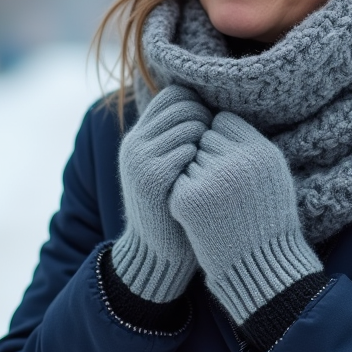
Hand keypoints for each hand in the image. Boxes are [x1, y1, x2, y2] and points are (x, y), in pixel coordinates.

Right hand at [112, 84, 210, 301]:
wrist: (157, 257)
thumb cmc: (176, 212)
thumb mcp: (172, 169)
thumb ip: (179, 140)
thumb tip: (210, 107)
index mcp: (140, 137)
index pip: (175, 93)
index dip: (200, 105)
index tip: (212, 130)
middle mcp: (135, 143)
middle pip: (184, 104)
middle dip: (208, 121)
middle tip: (216, 149)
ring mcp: (140, 159)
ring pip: (189, 125)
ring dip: (209, 143)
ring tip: (212, 166)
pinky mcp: (150, 177)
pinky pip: (188, 150)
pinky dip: (204, 162)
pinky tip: (206, 180)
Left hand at [170, 111, 321, 322]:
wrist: (259, 265)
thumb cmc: (267, 217)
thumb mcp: (273, 173)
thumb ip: (249, 143)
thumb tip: (218, 117)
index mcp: (260, 151)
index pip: (223, 121)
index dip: (223, 140)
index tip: (231, 163)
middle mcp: (236, 161)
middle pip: (203, 137)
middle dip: (208, 157)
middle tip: (224, 188)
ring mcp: (210, 179)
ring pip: (188, 159)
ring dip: (194, 175)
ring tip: (216, 203)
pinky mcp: (188, 199)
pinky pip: (177, 180)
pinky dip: (183, 194)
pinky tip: (202, 214)